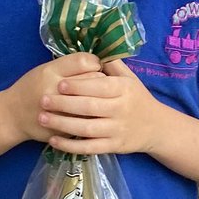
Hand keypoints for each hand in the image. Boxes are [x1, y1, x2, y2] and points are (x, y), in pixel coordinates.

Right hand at [7, 52, 101, 142]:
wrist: (12, 116)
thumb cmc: (31, 88)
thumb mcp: (45, 69)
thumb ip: (68, 66)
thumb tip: (98, 62)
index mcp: (50, 72)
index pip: (84, 61)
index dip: (94, 62)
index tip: (95, 66)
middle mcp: (55, 90)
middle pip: (93, 79)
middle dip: (100, 79)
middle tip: (98, 81)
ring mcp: (59, 111)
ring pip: (95, 101)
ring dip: (100, 98)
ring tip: (95, 96)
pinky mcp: (64, 129)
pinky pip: (88, 120)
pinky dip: (92, 115)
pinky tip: (89, 112)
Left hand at [37, 57, 164, 154]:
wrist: (156, 127)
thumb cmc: (138, 98)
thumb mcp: (130, 78)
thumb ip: (112, 65)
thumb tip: (93, 50)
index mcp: (124, 89)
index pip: (99, 86)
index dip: (78, 85)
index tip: (59, 83)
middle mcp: (121, 110)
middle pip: (89, 107)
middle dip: (64, 104)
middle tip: (43, 100)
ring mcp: (117, 130)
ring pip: (87, 129)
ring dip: (63, 124)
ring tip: (43, 118)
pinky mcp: (114, 147)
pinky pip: (89, 148)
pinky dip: (70, 146)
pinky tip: (53, 140)